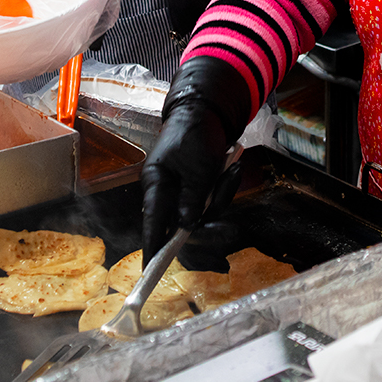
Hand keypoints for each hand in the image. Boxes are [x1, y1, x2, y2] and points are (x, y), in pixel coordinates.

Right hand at [140, 56, 251, 264]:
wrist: (207, 111)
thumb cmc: (196, 134)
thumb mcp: (197, 168)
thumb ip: (191, 199)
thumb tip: (185, 227)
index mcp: (156, 184)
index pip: (152, 222)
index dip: (152, 247)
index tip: (150, 270)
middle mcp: (165, 192)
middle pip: (182, 226)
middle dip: (207, 227)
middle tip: (229, 232)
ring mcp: (182, 191)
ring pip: (201, 215)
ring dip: (221, 199)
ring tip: (231, 172)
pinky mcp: (197, 189)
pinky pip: (211, 203)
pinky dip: (224, 190)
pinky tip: (231, 170)